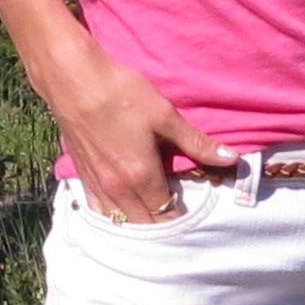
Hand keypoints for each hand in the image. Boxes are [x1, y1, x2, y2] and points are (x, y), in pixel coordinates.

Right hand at [29, 30, 231, 220]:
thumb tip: (232, 158)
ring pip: (121, 223)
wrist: (72, 78)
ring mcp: (97, 185)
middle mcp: (118, 189)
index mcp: (141, 177)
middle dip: (164, 226)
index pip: (168, 215)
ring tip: (155, 218)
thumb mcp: (163, 114)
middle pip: (145, 226)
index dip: (184, 218)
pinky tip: (123, 211)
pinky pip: (100, 211)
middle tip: (180, 216)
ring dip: (140, 225)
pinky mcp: (83, 176)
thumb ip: (196, 142)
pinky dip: (115, 217)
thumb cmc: (120, 92)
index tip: (198, 213)